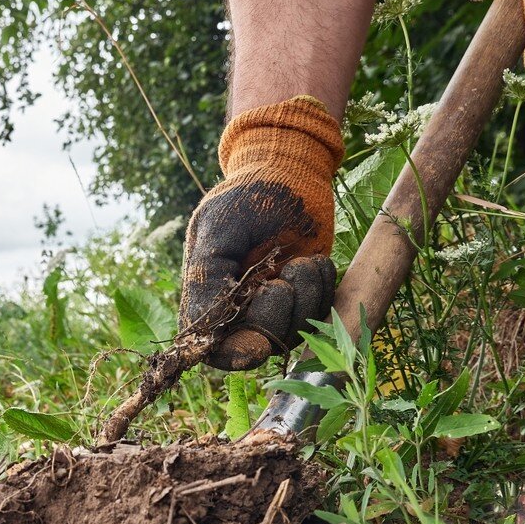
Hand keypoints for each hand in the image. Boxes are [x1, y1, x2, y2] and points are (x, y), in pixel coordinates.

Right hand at [179, 96, 342, 370]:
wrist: (289, 170)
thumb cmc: (245, 197)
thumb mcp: (216, 232)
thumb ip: (206, 279)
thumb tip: (201, 328)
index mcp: (209, 299)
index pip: (217, 349)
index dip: (236, 354)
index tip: (256, 343)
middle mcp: (243, 309)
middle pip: (260, 346)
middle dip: (277, 316)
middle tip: (282, 279)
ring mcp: (278, 304)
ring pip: (295, 332)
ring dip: (305, 299)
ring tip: (302, 262)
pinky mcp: (310, 294)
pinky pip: (322, 313)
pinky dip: (323, 290)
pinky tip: (314, 261)